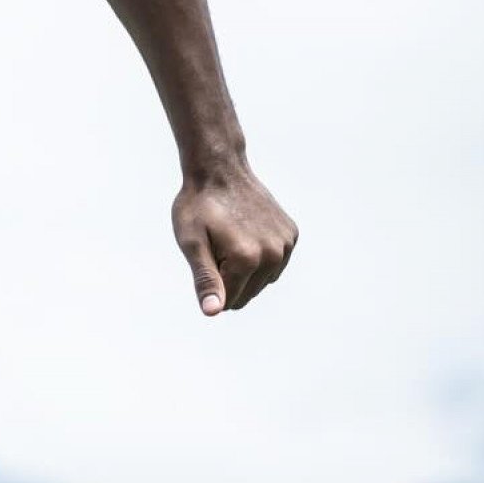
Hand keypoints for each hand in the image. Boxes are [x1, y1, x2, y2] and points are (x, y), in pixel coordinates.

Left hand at [172, 163, 296, 314]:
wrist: (220, 170)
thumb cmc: (198, 208)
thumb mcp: (192, 244)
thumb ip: (205, 280)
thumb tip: (214, 312)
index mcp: (247, 259)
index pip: (228, 301)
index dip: (212, 283)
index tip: (206, 255)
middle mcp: (273, 254)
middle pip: (248, 294)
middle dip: (229, 278)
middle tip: (218, 246)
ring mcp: (286, 244)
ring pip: (263, 281)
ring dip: (245, 270)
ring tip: (231, 239)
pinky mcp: (292, 234)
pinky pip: (275, 264)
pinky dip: (260, 257)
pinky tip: (247, 234)